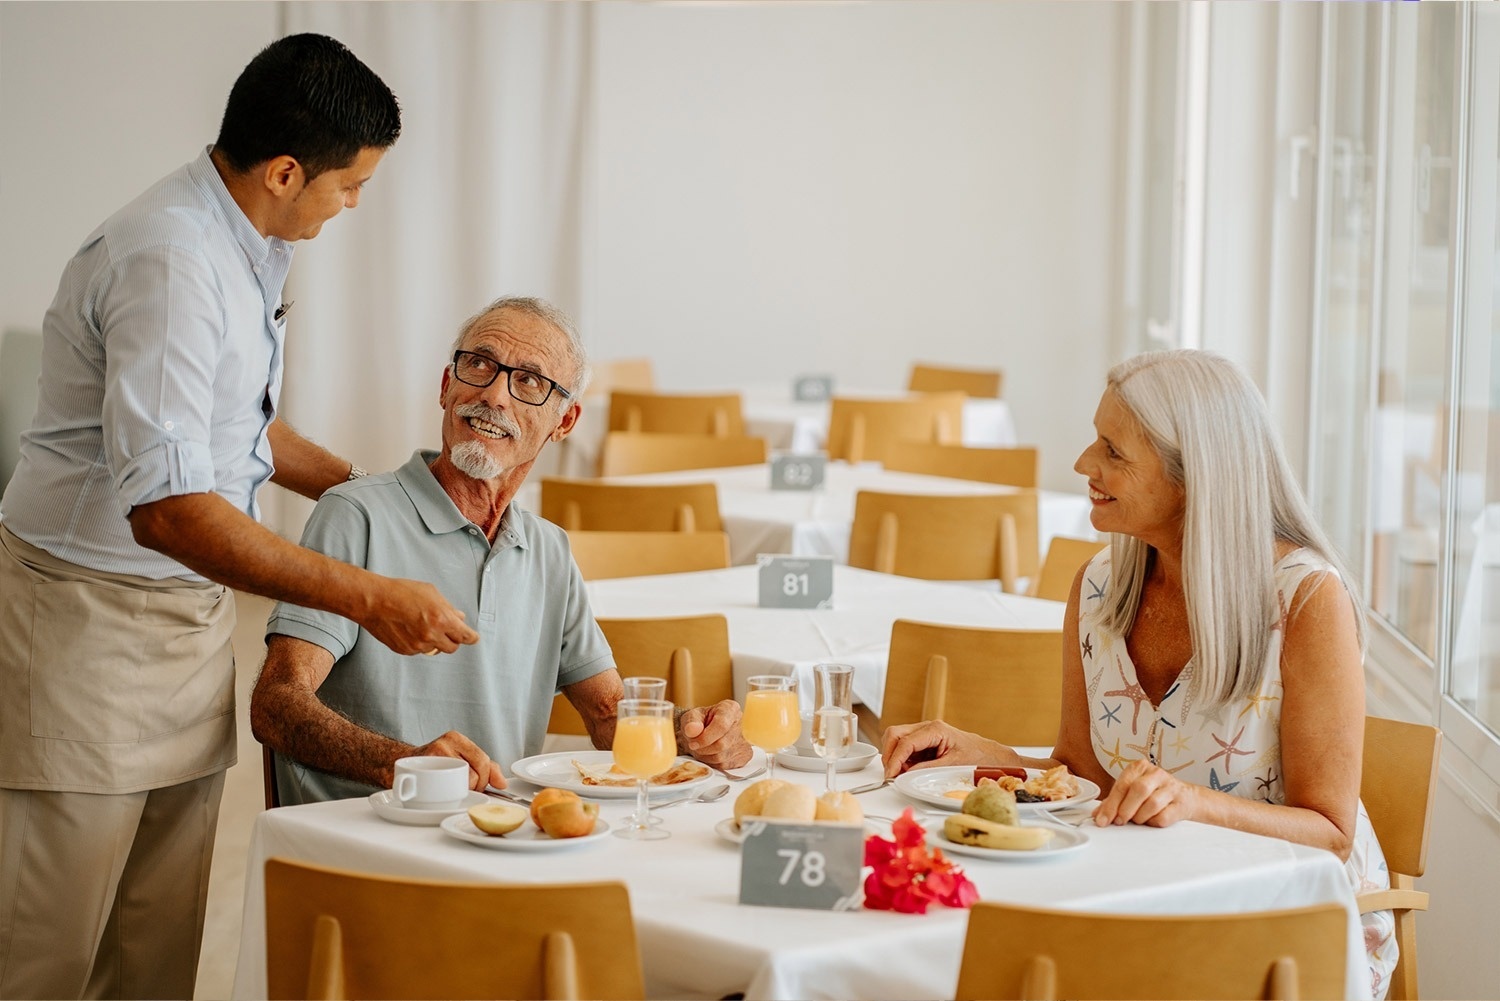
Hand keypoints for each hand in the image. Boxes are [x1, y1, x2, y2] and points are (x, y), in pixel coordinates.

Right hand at [363, 577, 479, 655]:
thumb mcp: (431, 593)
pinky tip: (410, 628)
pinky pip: (419, 650)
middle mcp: (431, 635)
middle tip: (448, 630)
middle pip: (452, 647)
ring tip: (422, 624)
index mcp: (441, 620)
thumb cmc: (401, 592)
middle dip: (453, 639)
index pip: (465, 636)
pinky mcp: (405, 650)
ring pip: (435, 649)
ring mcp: (417, 645)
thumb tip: (458, 617)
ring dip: (434, 641)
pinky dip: (419, 643)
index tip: (473, 638)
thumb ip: (448, 608)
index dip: (471, 637)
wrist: (374, 601)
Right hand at [409, 731, 505, 791]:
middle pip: (475, 772)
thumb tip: (503, 783)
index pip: (483, 761)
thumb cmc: (436, 764)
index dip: (486, 778)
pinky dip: (448, 794)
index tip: (481, 785)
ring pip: (463, 781)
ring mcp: (433, 753)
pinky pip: (444, 787)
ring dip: (462, 791)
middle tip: (465, 788)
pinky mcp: (422, 767)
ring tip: (453, 788)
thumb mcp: (462, 759)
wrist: (402, 764)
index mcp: (457, 739)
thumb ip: (486, 767)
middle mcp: (446, 742)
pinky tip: (443, 791)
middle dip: (476, 786)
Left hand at [680, 699, 751, 768]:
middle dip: (703, 749)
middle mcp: (742, 723)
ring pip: (722, 757)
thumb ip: (690, 722)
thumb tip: (692, 730)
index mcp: (730, 709)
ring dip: (706, 757)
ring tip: (702, 748)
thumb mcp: (691, 717)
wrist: (706, 731)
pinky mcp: (745, 755)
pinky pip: (725, 765)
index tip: (693, 743)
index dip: (704, 738)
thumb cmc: (701, 722)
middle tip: (695, 745)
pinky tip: (711, 753)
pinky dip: (713, 763)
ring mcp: (745, 741)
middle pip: (721, 744)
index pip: (721, 725)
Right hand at [881, 720, 998, 778]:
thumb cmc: (975, 756)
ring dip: (893, 756)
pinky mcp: (923, 740)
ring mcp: (923, 732)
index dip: (894, 760)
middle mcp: (926, 727)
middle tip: (891, 774)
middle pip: (895, 734)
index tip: (890, 775)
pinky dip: (900, 757)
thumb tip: (905, 774)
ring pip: (896, 738)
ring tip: (900, 773)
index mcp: (935, 729)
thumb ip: (926, 769)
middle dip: (889, 754)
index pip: (905, 742)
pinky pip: (904, 746)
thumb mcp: (951, 766)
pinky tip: (906, 769)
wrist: (988, 755)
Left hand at [1092, 758, 1197, 827]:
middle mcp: (1156, 774)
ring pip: (1152, 804)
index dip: (1111, 804)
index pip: (1122, 785)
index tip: (1103, 819)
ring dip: (1140, 817)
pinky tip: (1151, 820)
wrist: (1186, 797)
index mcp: (1140, 767)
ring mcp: (1171, 787)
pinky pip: (1164, 816)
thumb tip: (1097, 814)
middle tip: (1120, 821)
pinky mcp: (1181, 803)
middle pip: (1138, 790)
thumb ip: (1114, 801)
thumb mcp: (1132, 792)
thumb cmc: (1154, 792)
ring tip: (1138, 819)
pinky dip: (1153, 822)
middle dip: (1125, 809)